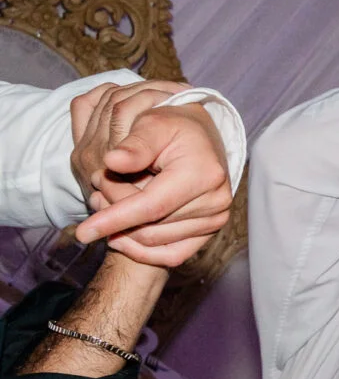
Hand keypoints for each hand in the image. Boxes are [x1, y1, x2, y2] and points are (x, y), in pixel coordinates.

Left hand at [70, 86, 233, 266]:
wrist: (202, 139)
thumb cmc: (176, 128)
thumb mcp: (154, 124)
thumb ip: (135, 144)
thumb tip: (111, 160)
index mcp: (203, 175)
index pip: (151, 206)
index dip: (115, 219)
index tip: (83, 232)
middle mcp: (214, 202)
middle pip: (150, 227)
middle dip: (114, 215)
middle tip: (96, 188)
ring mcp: (214, 220)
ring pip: (156, 241)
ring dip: (125, 229)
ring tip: (106, 203)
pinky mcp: (209, 232)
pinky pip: (172, 254)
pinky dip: (143, 252)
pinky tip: (120, 236)